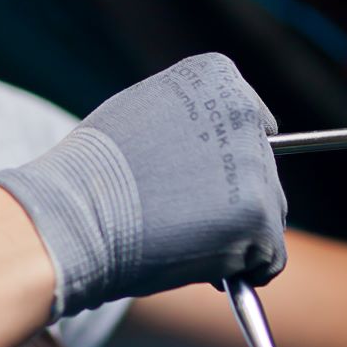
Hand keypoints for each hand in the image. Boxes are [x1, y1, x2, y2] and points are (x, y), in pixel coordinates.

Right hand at [0, 53, 288, 318]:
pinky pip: (271, 257)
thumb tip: (210, 153)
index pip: (252, 123)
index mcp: (217, 77)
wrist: (75, 216)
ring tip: (186, 240)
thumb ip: (187, 121)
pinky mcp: (259, 218)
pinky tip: (206, 266)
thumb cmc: (93, 171)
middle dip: (233, 199)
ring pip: (270, 214)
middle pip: (264, 169)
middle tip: (185, 218)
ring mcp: (255, 167)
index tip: (196, 178)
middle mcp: (243, 114)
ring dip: (239, 234)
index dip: (224, 160)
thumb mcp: (141, 114)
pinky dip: (246, 270)